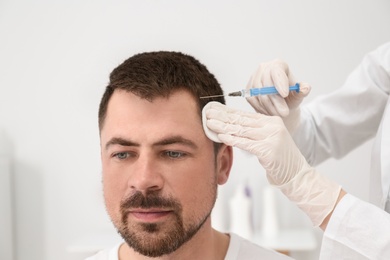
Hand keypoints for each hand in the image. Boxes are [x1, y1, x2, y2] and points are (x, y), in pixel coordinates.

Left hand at [203, 102, 340, 226]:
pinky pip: (246, 143)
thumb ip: (253, 132)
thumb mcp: (268, 140)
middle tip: (207, 112)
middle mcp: (272, 126)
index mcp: (271, 121)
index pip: (245, 115)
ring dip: (223, 126)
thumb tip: (231, 126)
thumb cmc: (280, 160)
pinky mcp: (268, 149)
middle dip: (222, 116)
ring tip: (209, 123)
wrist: (297, 174)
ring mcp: (271, 136)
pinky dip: (232, 139)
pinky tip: (221, 136)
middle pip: (241, 120)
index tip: (213, 109)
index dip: (227, 111)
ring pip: (242, 130)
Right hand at [246, 59, 310, 131]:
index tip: (285, 95)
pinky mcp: (248, 89)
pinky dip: (262, 109)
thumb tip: (306, 88)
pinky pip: (253, 100)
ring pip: (259, 94)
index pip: (276, 71)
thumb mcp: (298, 94)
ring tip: (279, 114)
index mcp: (278, 65)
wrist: (280, 103)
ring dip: (270, 107)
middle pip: (266, 85)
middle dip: (276, 101)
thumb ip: (303, 91)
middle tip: (284, 113)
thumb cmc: (290, 96)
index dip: (280, 83)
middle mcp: (263, 68)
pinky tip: (270, 112)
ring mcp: (254, 78)